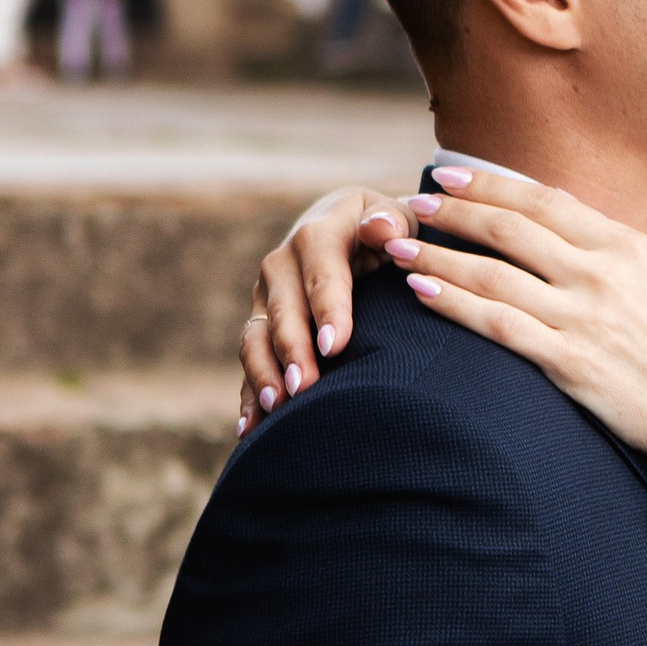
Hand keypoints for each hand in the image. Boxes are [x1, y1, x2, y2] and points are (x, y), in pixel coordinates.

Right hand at [238, 183, 408, 429]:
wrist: (350, 231)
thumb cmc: (387, 231)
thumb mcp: (396, 217)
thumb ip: (392, 221)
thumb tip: (380, 228)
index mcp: (318, 235)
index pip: (322, 270)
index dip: (327, 307)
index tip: (335, 345)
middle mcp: (283, 266)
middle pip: (284, 310)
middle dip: (292, 350)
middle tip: (304, 387)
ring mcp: (267, 299)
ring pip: (257, 337)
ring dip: (263, 374)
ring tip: (276, 408)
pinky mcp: (261, 326)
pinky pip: (250, 362)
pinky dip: (249, 395)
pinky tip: (250, 429)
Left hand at [386, 165, 646, 482]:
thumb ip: (619, 258)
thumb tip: (574, 238)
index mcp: (628, 246)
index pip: (544, 201)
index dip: (489, 184)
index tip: (447, 176)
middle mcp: (602, 274)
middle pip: (509, 230)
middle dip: (452, 212)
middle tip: (411, 205)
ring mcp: (584, 318)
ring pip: (492, 274)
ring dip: (438, 257)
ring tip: (398, 248)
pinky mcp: (570, 363)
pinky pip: (498, 325)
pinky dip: (453, 305)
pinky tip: (422, 293)